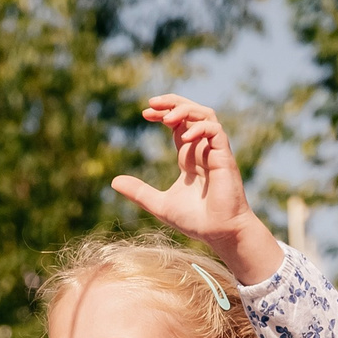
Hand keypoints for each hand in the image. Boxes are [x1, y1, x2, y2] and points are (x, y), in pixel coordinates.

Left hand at [111, 95, 281, 283]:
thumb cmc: (196, 221)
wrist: (219, 234)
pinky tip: (185, 137)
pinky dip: (200, 128)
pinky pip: (215, 131)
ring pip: (206, 115)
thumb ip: (139, 192)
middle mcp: (203, 150)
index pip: (178, 124)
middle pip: (192, 112)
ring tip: (167, 117)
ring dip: (186, 110)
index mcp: (190, 157)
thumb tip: (113, 181)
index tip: (145, 114)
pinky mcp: (225, 157)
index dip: (163, 114)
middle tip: (152, 103)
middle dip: (173, 103)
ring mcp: (215, 152)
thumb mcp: (159, 204)